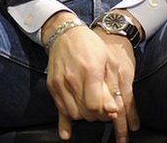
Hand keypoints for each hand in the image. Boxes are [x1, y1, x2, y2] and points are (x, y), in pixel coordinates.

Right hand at [42, 13, 137, 141]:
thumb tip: (113, 111)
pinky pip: (60, 109)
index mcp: (89, 72)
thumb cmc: (89, 45)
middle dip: (97, 116)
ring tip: (90, 108)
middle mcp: (72, 79)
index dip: (105, 114)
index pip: (96, 107)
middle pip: (85, 113)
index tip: (111, 111)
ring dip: (84, 116)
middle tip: (103, 110)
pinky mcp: (52, 86)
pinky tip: (66, 134)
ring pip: (73, 114)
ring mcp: (59, 83)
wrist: (65, 33)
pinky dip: (65, 122)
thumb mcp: (107, 62)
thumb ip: (111, 87)